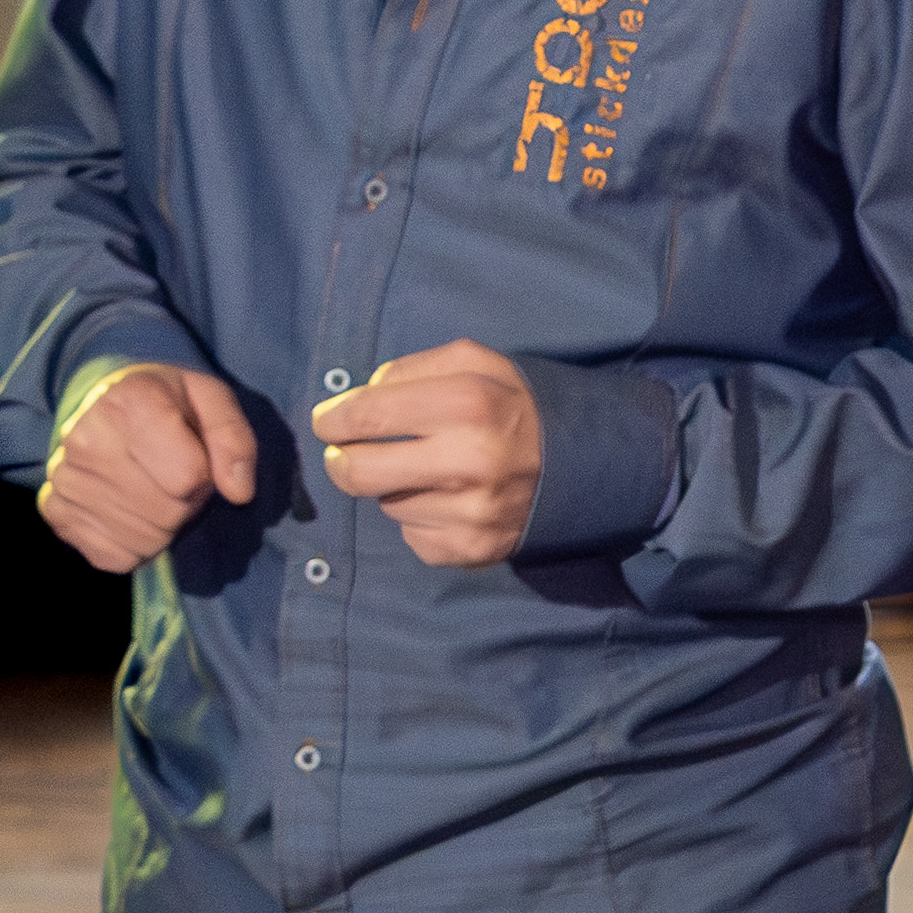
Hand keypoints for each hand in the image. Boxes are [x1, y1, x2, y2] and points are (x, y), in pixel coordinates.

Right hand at [38, 363, 257, 574]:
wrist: (102, 405)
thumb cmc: (165, 404)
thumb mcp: (210, 400)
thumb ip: (233, 438)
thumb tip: (239, 491)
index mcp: (128, 402)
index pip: (189, 477)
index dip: (204, 474)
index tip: (191, 455)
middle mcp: (86, 440)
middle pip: (168, 513)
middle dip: (184, 503)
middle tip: (172, 477)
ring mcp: (65, 480)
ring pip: (145, 541)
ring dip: (162, 527)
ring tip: (151, 492)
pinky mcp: (56, 514)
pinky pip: (117, 558)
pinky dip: (134, 546)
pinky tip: (128, 511)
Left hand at [315, 338, 540, 566]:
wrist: (587, 463)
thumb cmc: (517, 403)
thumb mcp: (475, 362)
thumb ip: (412, 369)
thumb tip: (360, 397)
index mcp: (466, 405)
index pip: (367, 417)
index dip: (334, 420)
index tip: (325, 421)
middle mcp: (466, 464)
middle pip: (357, 473)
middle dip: (341, 460)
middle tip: (345, 452)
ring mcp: (469, 514)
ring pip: (386, 503)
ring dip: (393, 486)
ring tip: (430, 470)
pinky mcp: (471, 550)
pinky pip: (412, 534)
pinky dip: (419, 516)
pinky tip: (448, 500)